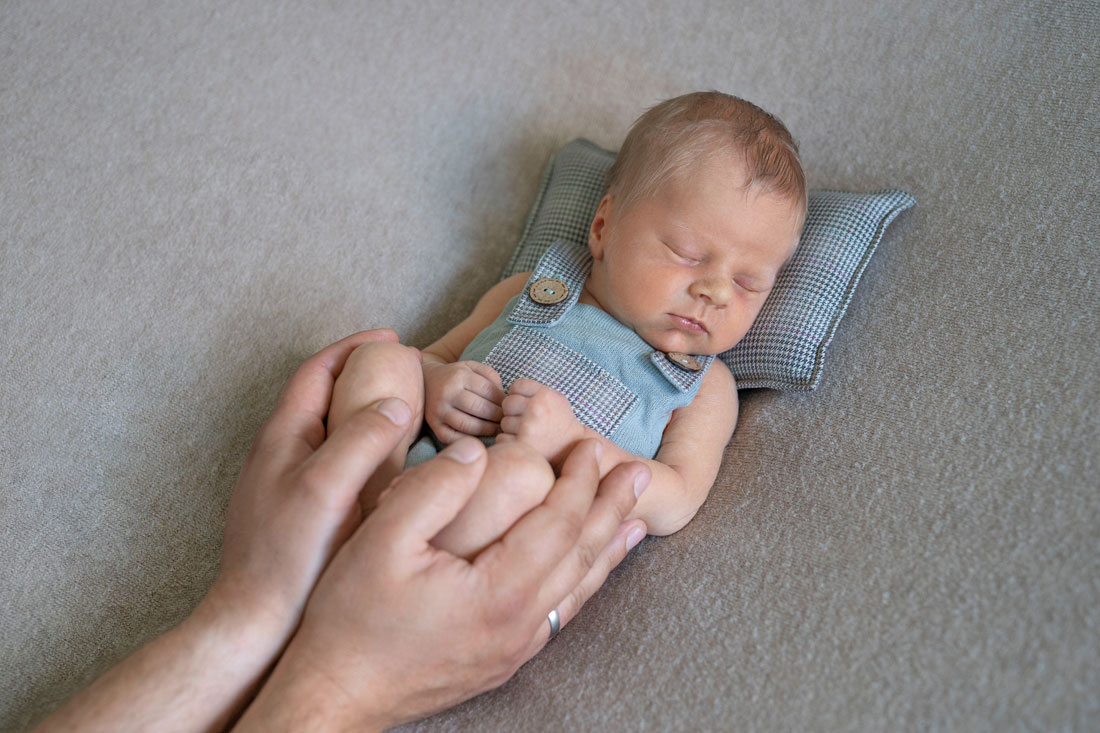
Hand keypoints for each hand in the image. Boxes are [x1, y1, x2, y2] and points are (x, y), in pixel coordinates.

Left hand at [208, 329, 415, 647]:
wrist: (258, 623)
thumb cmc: (288, 557)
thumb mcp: (326, 487)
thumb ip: (360, 438)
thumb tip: (394, 403)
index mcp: (281, 438)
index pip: (316, 371)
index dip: (353, 348)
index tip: (394, 341)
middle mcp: (281, 455)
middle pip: (324, 397)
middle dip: (364, 377)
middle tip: (409, 376)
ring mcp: (290, 486)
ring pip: (334, 433)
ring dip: (368, 416)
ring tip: (412, 419)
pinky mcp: (303, 515)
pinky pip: (341, 466)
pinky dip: (370, 453)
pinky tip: (397, 474)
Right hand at [236, 438, 649, 730]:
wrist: (335, 696)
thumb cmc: (351, 620)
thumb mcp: (380, 541)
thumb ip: (432, 489)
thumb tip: (475, 452)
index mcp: (499, 591)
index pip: (559, 524)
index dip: (580, 483)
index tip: (592, 447)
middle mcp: (520, 624)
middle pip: (582, 555)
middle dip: (612, 509)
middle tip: (638, 473)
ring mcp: (515, 647)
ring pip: (578, 589)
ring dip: (608, 547)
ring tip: (636, 519)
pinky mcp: (503, 659)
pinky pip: (561, 612)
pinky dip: (585, 582)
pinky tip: (589, 572)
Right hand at [422, 359, 504, 441]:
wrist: (425, 381)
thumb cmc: (455, 376)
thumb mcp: (471, 367)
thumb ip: (490, 375)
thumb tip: (503, 395)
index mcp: (459, 376)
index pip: (489, 391)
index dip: (503, 401)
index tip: (510, 407)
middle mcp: (448, 393)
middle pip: (480, 408)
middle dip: (498, 416)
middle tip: (506, 420)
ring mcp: (439, 410)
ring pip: (469, 425)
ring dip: (487, 429)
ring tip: (496, 428)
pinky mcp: (434, 425)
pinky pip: (454, 438)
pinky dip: (470, 439)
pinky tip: (480, 437)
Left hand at [498, 378, 585, 464]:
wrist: (571, 448)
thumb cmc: (560, 421)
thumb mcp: (555, 398)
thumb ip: (534, 390)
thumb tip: (509, 389)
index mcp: (545, 395)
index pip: (517, 385)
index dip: (519, 394)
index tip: (527, 403)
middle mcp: (536, 409)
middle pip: (507, 403)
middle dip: (513, 411)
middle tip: (525, 419)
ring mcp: (528, 427)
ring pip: (503, 422)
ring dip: (511, 428)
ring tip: (527, 432)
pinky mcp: (521, 444)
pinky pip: (501, 438)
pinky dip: (508, 441)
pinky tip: (522, 442)